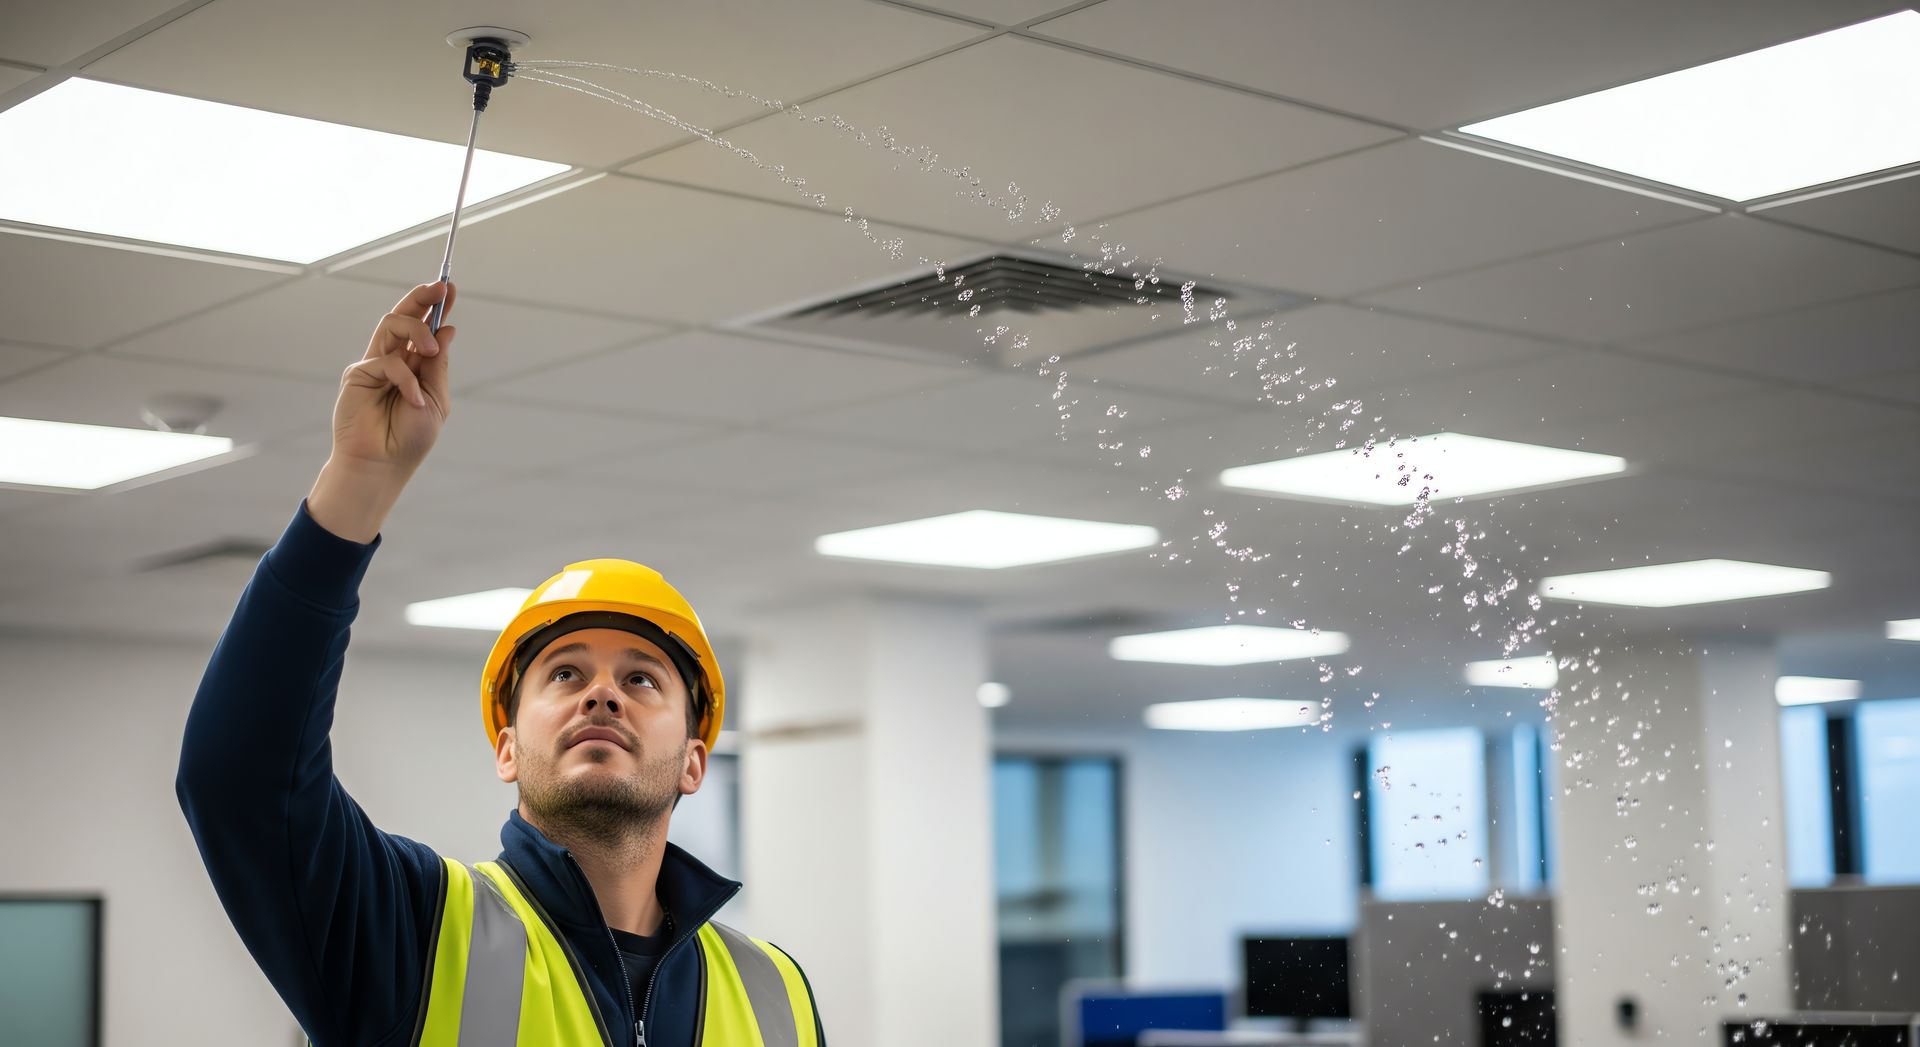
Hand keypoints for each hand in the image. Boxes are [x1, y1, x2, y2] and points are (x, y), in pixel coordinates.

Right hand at [330, 282, 455, 473]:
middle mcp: (394, 360)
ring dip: (417, 329)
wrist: (382, 465)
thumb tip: (448, 328)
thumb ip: (438, 365)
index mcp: (416, 365)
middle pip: (404, 316)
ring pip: (392, 325)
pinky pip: (388, 362)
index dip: (436, 307)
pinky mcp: (357, 374)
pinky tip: (414, 400)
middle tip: (441, 286)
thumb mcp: (435, 399)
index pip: (425, 329)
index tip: (450, 288)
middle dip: (422, 298)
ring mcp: (374, 365)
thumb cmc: (410, 439)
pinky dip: (405, 379)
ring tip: (432, 347)